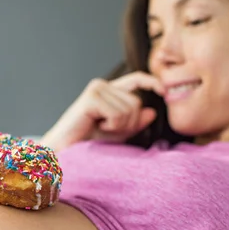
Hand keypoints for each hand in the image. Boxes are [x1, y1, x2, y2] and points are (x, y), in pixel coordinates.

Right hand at [41, 72, 163, 150]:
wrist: (64, 150)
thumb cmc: (88, 142)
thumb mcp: (117, 133)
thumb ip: (134, 122)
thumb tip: (152, 111)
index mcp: (109, 91)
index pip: (135, 79)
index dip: (151, 82)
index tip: (164, 91)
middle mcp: (102, 85)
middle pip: (136, 102)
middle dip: (130, 122)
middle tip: (109, 130)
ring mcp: (96, 89)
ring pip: (129, 109)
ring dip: (119, 126)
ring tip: (101, 128)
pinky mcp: (92, 98)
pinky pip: (118, 113)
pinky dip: (112, 126)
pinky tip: (96, 127)